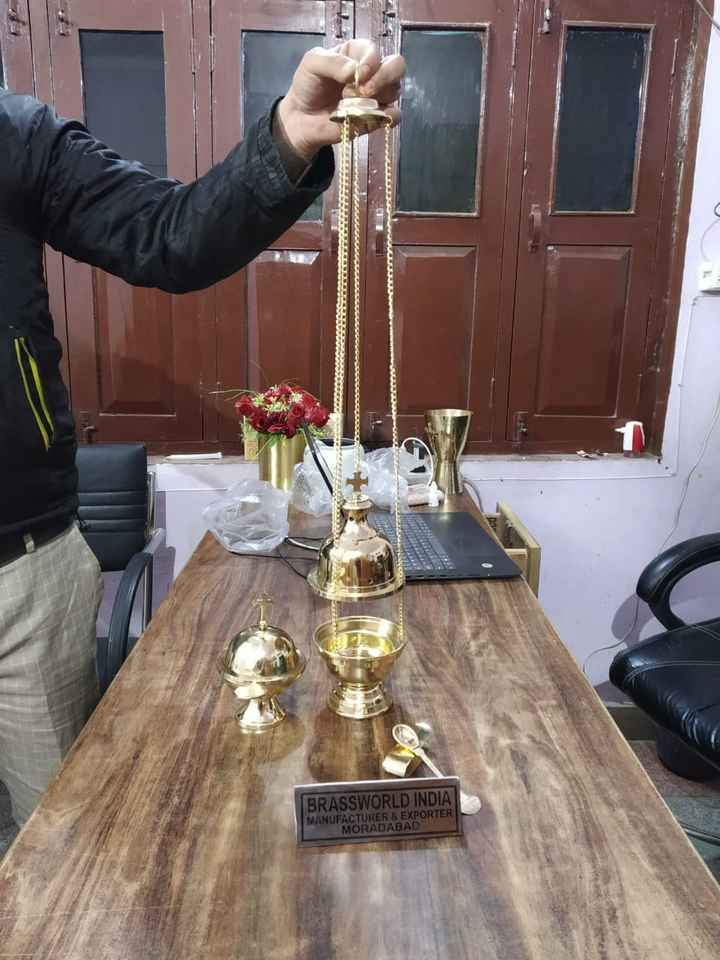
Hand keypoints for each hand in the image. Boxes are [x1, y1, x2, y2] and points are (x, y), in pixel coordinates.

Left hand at [276, 39, 404, 161]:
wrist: (302, 118)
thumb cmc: (308, 86)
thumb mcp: (312, 64)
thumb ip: (332, 62)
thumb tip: (354, 71)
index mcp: (356, 54)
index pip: (375, 51)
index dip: (371, 62)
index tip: (358, 75)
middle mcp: (371, 72)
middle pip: (396, 66)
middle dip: (384, 77)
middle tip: (364, 90)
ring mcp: (376, 95)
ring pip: (395, 90)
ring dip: (376, 98)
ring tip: (351, 105)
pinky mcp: (376, 117)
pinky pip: (394, 115)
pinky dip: (389, 116)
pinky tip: (376, 116)